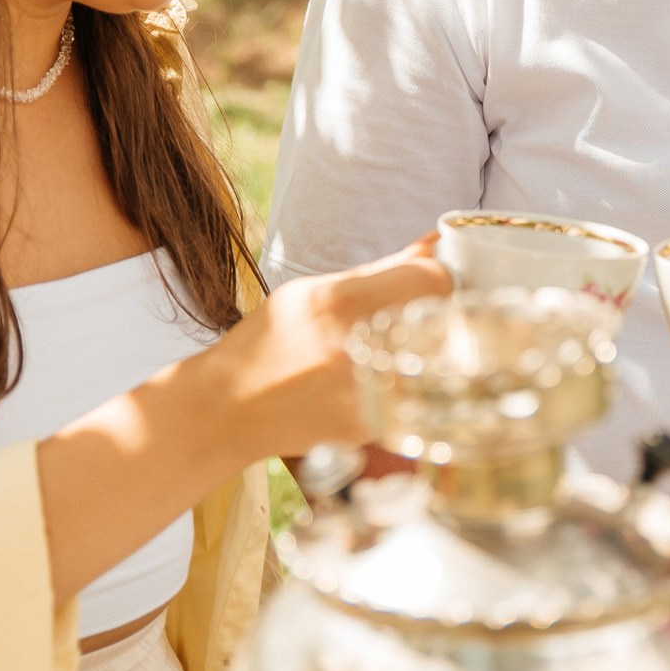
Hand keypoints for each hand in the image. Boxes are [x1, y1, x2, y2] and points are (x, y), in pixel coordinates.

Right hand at [203, 240, 449, 459]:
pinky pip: (411, 397)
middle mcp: (356, 348)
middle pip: (440, 321)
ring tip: (390, 354)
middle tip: (419, 317)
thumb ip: (380, 271)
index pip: (432, 279)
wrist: (228, 411)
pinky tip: (369, 385)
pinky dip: (402, 387)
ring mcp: (364, 394)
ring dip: (423, 354)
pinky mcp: (369, 428)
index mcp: (340, 302)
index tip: (435, 281)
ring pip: (433, 362)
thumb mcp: (313, 293)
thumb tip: (435, 243)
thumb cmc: (267, 344)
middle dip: (437, 315)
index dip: (441, 277)